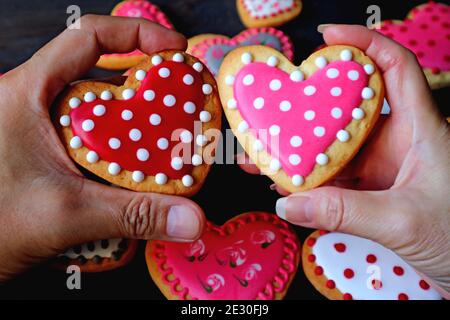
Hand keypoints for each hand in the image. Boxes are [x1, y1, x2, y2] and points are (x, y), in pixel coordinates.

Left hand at [0, 15, 205, 281]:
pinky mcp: (45, 154)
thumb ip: (132, 214)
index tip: (175, 49)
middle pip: (101, 76)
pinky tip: (135, 174)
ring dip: (133, 125)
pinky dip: (118, 150)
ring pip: (98, 112)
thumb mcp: (64, 215)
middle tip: (180, 106)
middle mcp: (33, 104)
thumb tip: (191, 219)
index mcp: (28, 93)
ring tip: (164, 143)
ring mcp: (39, 130)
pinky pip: (92, 140)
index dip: (137, 34)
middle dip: (145, 89)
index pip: (88, 37)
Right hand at [241, 25, 449, 293]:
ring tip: (262, 154)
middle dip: (308, 109)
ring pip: (335, 149)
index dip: (363, 44)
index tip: (326, 38)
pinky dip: (309, 184)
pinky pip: (333, 181)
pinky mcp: (372, 192)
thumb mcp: (402, 221)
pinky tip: (285, 188)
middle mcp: (397, 142)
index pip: (394, 67)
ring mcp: (382, 169)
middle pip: (349, 110)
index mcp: (419, 129)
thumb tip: (288, 203)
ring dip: (299, 152)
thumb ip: (344, 212)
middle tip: (274, 108)